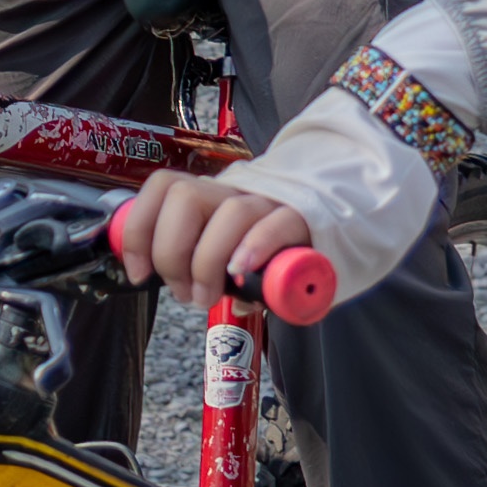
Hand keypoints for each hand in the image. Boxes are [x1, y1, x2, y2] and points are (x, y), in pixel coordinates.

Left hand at [113, 81, 445, 311]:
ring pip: (229, 212)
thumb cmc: (281, 240)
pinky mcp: (307, 217)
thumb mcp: (239, 250)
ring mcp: (272, 202)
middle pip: (186, 198)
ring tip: (211, 294)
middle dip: (171, 251)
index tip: (138, 270)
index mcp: (214, 197)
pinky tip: (243, 272)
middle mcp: (238, 192)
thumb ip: (220, 268)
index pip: (164, 188)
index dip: (140, 227)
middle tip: (183, 291)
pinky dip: (255, 248)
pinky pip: (278, 223)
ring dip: (208, 260)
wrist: (348, 209)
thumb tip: (215, 297)